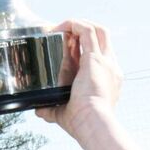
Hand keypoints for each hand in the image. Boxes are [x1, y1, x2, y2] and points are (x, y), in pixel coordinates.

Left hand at [36, 20, 121, 135]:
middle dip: (83, 32)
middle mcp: (110, 68)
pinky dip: (74, 24)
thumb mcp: (64, 114)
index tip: (65, 48)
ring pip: (98, 30)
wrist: (94, 124)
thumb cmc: (82, 124)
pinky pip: (88, 31)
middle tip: (63, 34)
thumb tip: (39, 110)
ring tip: (60, 28)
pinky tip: (61, 26)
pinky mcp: (95, 58)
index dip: (82, 48)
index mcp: (106, 80)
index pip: (97, 55)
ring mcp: (105, 62)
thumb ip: (52, 110)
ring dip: (79, 25)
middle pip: (102, 38)